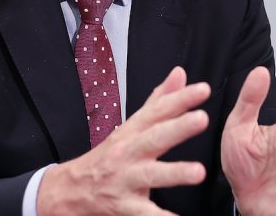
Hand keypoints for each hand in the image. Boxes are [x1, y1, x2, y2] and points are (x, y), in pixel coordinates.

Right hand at [37, 66, 209, 215]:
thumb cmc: (109, 156)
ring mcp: (125, 179)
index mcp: (133, 131)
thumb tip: (179, 74)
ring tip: (199, 172)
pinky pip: (144, 214)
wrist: (72, 189)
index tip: (203, 89)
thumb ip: (159, 101)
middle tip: (202, 119)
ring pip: (151, 175)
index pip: (157, 111)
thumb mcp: (131, 126)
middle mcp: (129, 152)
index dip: (180, 99)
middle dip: (177, 128)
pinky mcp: (124, 207)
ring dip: (174, 173)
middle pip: (154, 138)